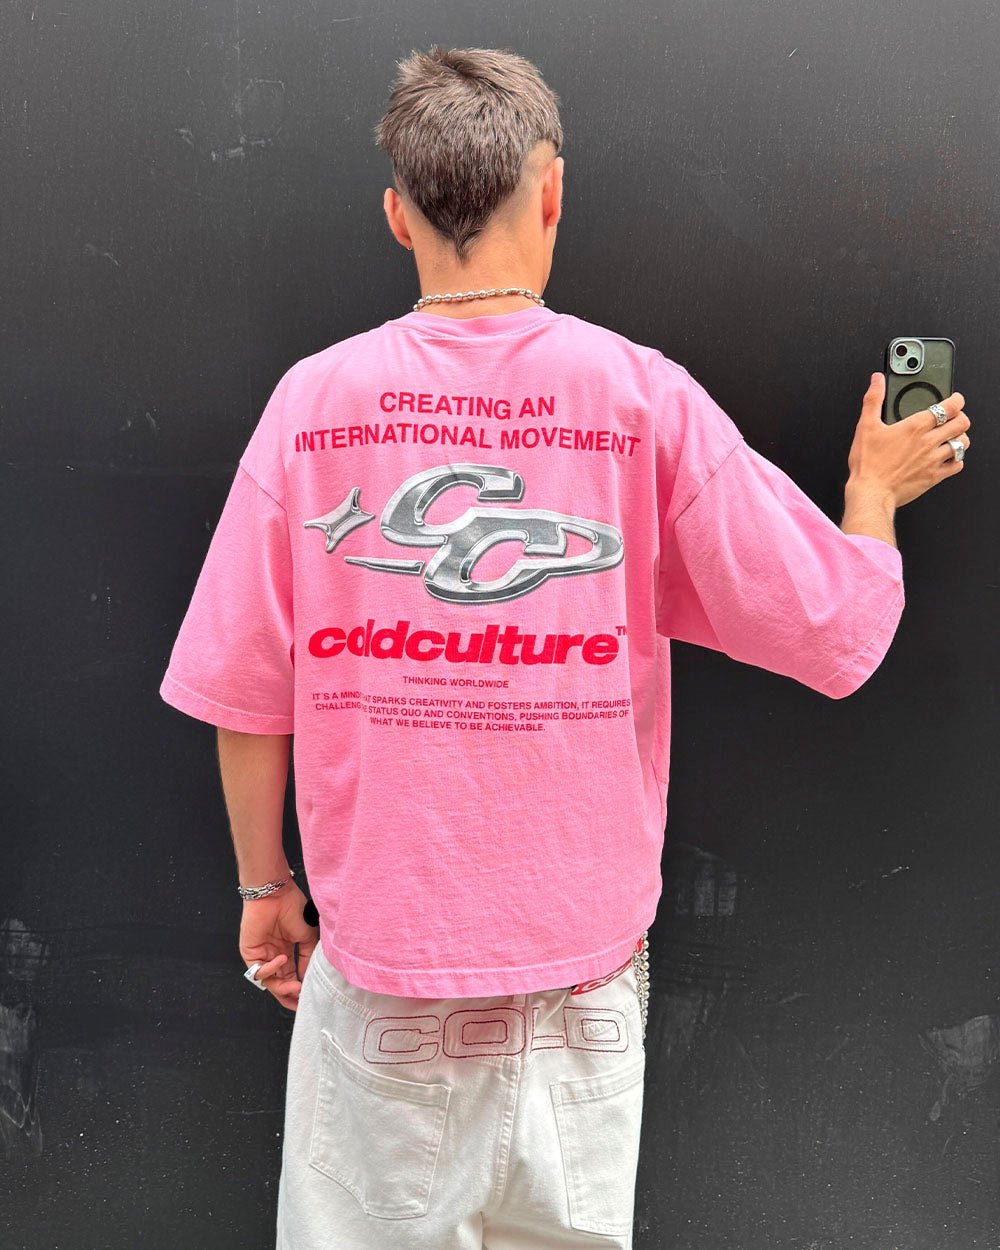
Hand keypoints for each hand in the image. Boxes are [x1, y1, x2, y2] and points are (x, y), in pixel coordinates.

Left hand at [239, 883, 318, 1010]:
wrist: (276, 894)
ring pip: (269, 982)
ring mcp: (261, 956)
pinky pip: (257, 971)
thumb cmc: (293, 909)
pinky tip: (282, 959)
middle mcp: (273, 957)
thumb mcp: (307, 937)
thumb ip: (306, 959)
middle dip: (288, 996)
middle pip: (278, 985)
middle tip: (299, 1001)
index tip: (307, 1000)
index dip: (297, 991)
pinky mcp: (249, 953)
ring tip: (295, 986)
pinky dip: (270, 969)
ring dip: (282, 987)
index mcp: (286, 953)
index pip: (290, 978)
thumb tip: (307, 979)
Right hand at [846, 373, 970, 507]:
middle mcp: (929, 442)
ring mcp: (934, 460)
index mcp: (915, 427)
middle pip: (962, 423)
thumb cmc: (868, 464)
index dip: (957, 400)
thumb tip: (877, 381)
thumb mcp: (865, 426)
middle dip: (961, 417)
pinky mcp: (935, 476)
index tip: (955, 399)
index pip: (949, 407)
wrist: (871, 492)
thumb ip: (873, 400)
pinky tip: (948, 457)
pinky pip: (958, 465)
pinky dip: (957, 459)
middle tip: (955, 417)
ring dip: (960, 437)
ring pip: (962, 443)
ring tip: (953, 436)